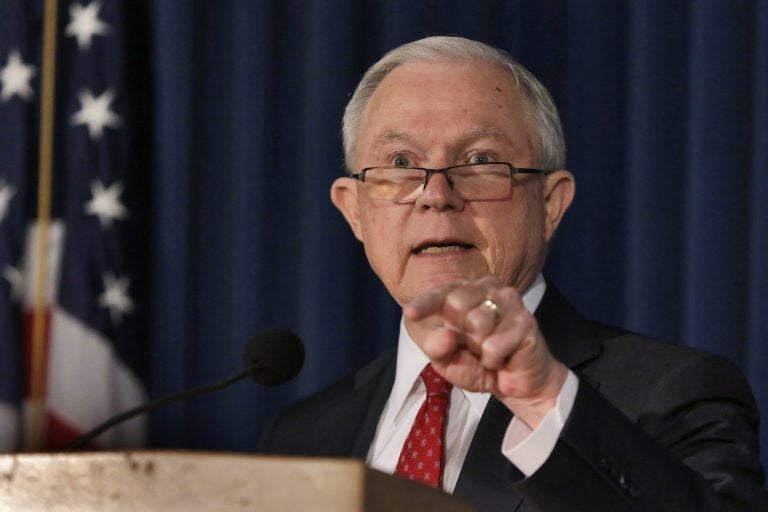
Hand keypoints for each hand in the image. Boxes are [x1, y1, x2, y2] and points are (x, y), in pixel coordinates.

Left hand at [403, 276, 567, 428]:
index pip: (441, 293)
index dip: (425, 303)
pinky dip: (493, 359)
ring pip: (477, 321)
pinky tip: (503, 359)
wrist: (517, 386)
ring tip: (489, 352)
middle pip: (457, 303)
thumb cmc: (479, 366)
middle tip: (474, 345)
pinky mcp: (526, 321)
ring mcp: (510, 301)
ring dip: (478, 348)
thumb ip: (437, 348)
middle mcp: (488, 289)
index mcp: (465, 292)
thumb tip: (444, 336)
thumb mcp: (448, 361)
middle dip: (461, 332)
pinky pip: (494, 344)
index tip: (410, 313)